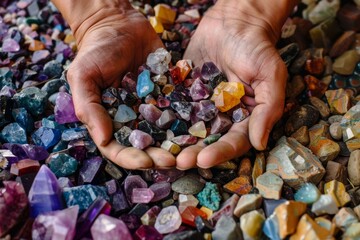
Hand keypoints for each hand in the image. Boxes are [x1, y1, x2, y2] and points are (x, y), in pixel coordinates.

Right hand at [63, 2, 175, 168]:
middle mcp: (133, 118)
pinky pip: (180, 108)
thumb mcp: (84, 77)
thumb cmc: (96, 51)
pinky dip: (190, 119)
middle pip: (146, 145)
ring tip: (188, 150)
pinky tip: (200, 127)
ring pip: (166, 132)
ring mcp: (152, 107)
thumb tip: (103, 139)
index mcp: (111, 120)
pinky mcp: (169, 94)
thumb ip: (89, 108)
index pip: (119, 148)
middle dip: (159, 155)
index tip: (147, 161)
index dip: (132, 158)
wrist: (120, 23)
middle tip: (174, 160)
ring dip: (176, 143)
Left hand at [176, 0, 292, 168]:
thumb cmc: (257, 48)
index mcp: (243, 118)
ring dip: (176, 141)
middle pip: (207, 140)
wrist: (234, 22)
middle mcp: (221, 116)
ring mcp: (201, 105)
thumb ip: (268, 109)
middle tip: (178, 162)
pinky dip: (162, 117)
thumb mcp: (271, 76)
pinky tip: (151, 127)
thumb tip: (259, 143)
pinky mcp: (184, 92)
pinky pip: (173, 106)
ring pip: (188, 128)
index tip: (204, 159)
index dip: (220, 152)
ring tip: (162, 152)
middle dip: (193, 152)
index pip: (233, 141)